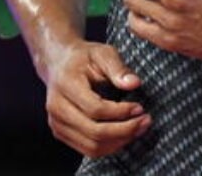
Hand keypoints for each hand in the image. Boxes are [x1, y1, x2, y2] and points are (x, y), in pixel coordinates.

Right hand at [44, 40, 150, 157]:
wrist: (59, 62)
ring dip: (119, 142)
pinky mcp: (60, 133)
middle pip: (93, 132)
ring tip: (138, 129)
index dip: (120, 112)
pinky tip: (124, 135)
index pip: (95, 109)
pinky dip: (109, 146)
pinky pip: (87, 149)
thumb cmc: (83, 57)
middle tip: (145, 122)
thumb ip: (118, 68)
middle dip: (124, 131)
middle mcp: (57, 107)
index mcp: (66, 84)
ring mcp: (56, 123)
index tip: (140, 108)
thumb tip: (135, 83)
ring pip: (91, 147)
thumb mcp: (102, 53)